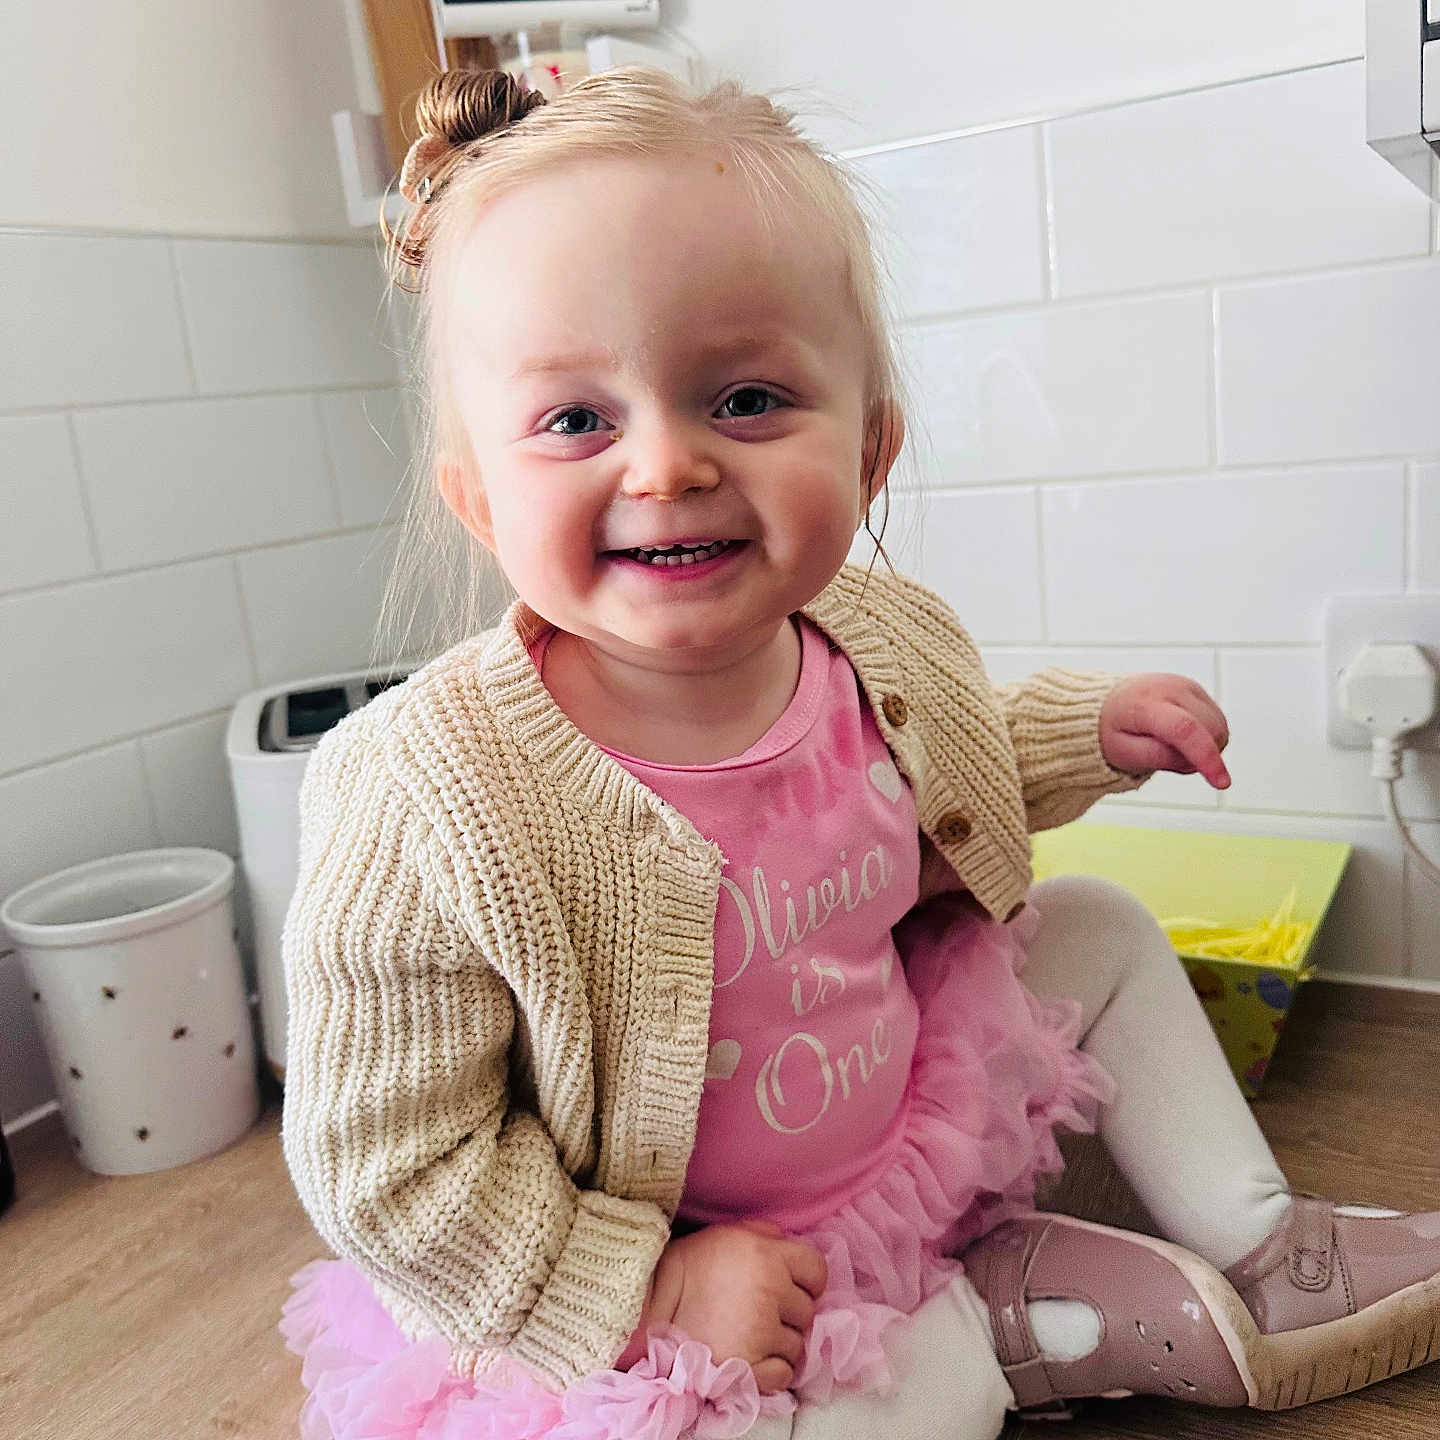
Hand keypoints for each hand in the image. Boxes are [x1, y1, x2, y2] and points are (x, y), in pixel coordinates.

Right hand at [616, 1219, 826, 1393]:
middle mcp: (771, 1290)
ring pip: (797, 1344)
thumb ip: (764, 1234)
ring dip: (779, 1342)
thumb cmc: (691, 1265)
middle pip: (808, 1310)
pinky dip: (773, 1371)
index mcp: (769, 1255)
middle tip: (762, 1312)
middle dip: (789, 1313)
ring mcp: (761, 1330)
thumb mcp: (728, 1234)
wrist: (651, 1303)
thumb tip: (786, 1242)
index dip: (809, 1281)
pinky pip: (783, 1374)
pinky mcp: (749, 1365)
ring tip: (750, 1334)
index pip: (817, 1271)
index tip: (795, 1288)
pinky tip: (753, 1357)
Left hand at [1099, 673, 1230, 788]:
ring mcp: (1186, 686)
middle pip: (1210, 731)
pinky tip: (1180, 736)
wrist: (1110, 703)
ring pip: (1219, 727)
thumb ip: (1156, 757)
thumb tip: (1191, 759)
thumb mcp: (1122, 752)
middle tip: (1166, 758)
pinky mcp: (1197, 690)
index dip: (1206, 757)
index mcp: (1145, 704)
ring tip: (1169, 745)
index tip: (1222, 783)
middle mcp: (1170, 688)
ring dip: (1204, 747)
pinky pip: (1217, 721)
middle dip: (1199, 756)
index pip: (1185, 729)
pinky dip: (1206, 737)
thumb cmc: (1113, 729)